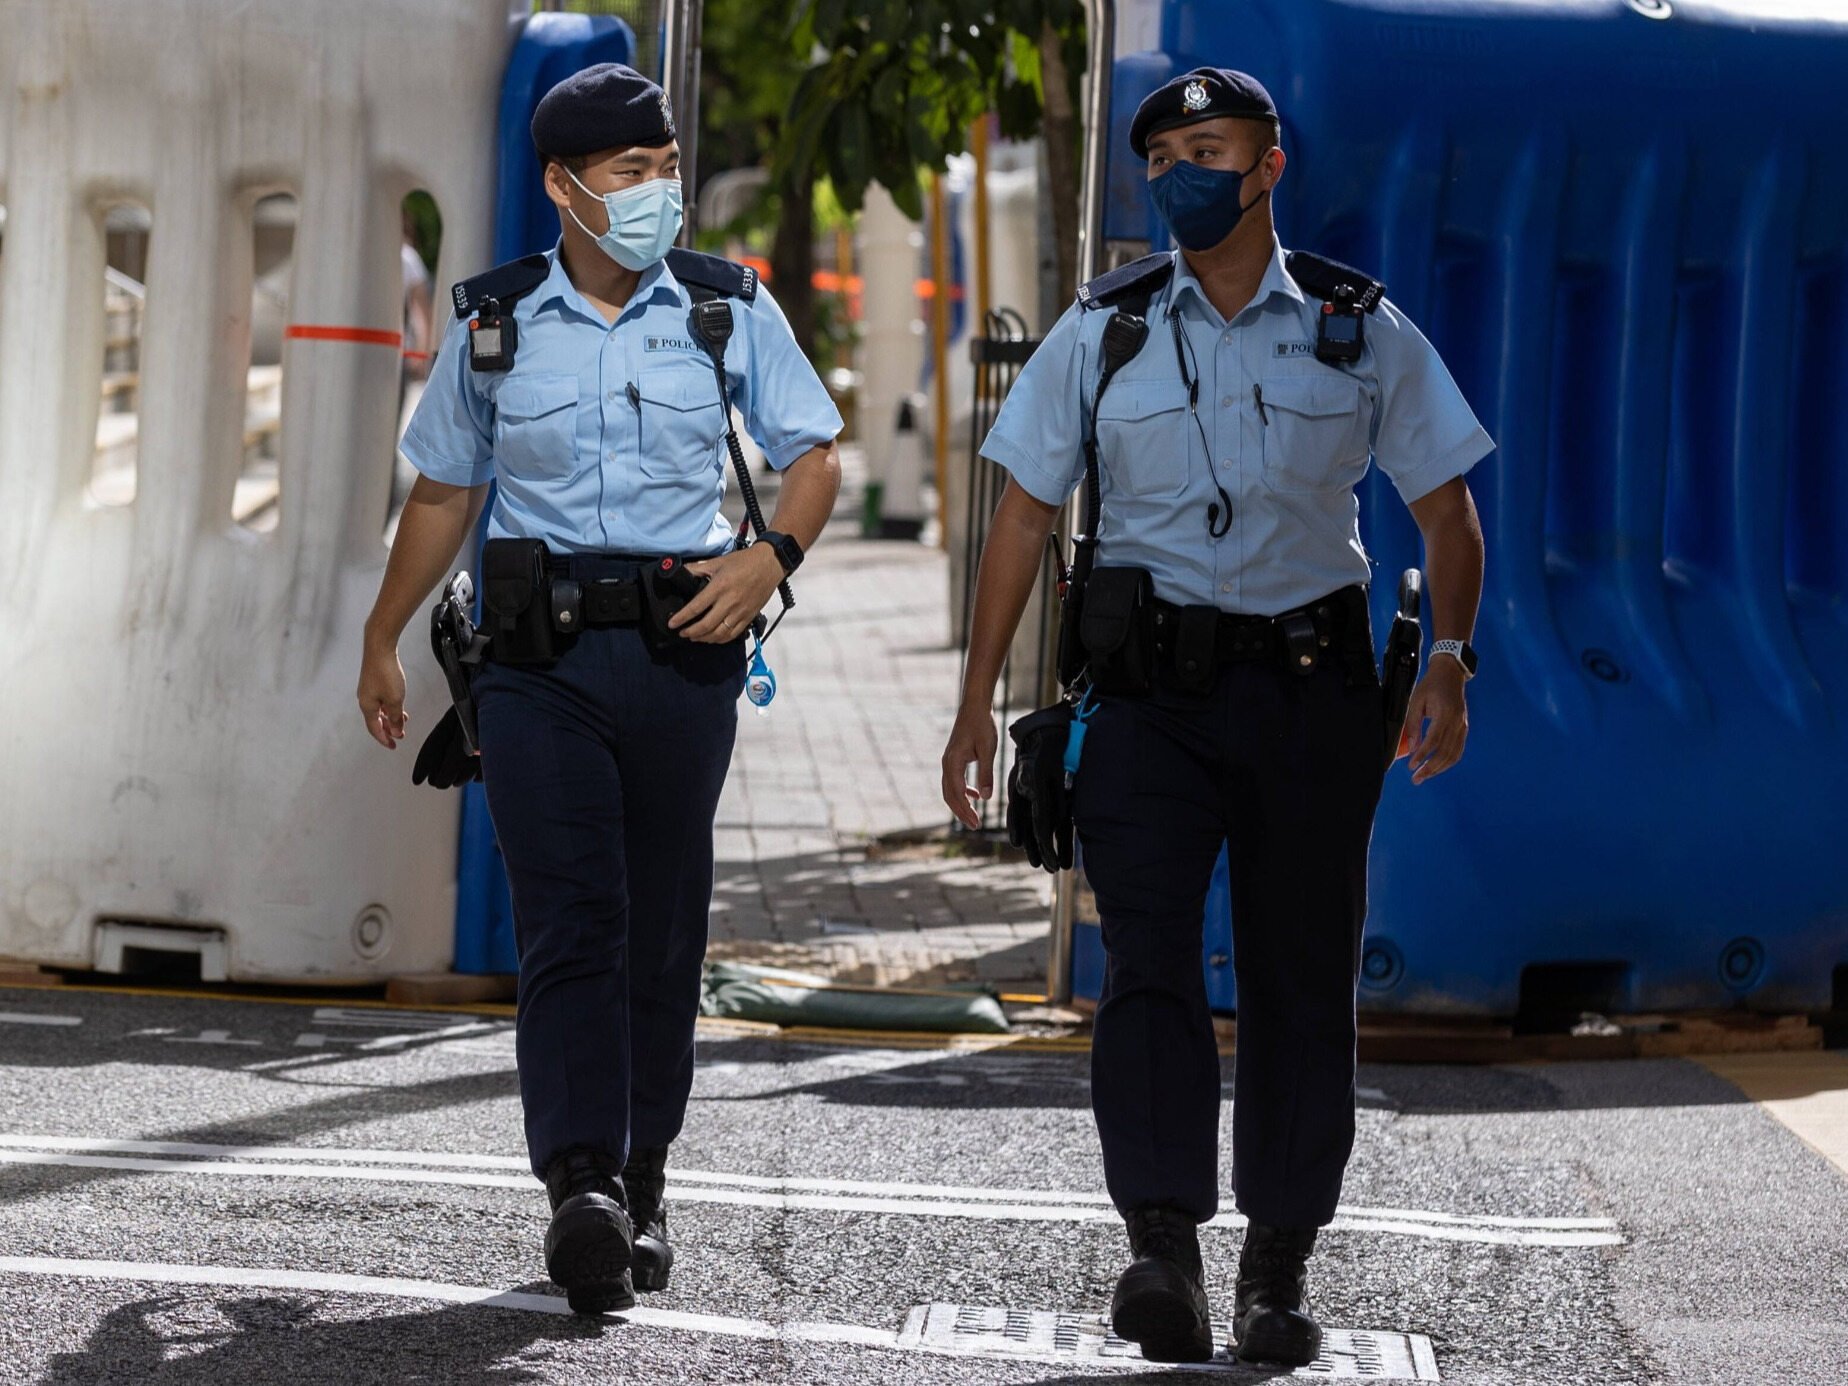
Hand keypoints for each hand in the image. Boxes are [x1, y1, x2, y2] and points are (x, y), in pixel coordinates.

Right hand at [357, 638, 407, 748]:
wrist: (380, 649)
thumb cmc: (385, 673)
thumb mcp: (395, 700)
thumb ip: (396, 718)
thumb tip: (396, 732)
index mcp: (367, 706)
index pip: (374, 729)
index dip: (384, 739)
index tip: (393, 746)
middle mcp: (365, 699)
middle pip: (376, 720)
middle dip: (388, 729)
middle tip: (399, 736)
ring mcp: (368, 690)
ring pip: (379, 710)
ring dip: (390, 717)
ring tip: (403, 721)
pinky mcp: (373, 681)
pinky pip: (381, 700)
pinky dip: (390, 706)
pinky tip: (398, 705)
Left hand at [675, 546, 782, 643]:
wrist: (770, 564)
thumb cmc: (745, 562)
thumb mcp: (718, 562)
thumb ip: (698, 568)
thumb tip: (682, 571)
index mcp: (719, 587)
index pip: (696, 607)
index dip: (682, 617)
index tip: (672, 624)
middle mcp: (729, 602)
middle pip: (706, 625)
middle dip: (691, 632)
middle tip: (682, 632)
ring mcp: (740, 612)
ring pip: (719, 633)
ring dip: (704, 638)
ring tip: (695, 637)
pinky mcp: (749, 617)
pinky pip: (733, 634)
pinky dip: (720, 639)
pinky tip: (713, 638)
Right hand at [941, 703, 997, 828]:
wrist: (974, 706)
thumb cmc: (982, 725)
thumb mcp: (987, 750)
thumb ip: (986, 774)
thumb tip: (986, 798)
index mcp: (953, 763)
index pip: (957, 794)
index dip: (965, 810)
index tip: (976, 823)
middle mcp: (947, 763)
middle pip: (950, 795)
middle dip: (961, 812)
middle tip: (974, 826)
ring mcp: (948, 760)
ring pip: (950, 789)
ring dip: (961, 803)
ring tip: (974, 816)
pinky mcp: (954, 758)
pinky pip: (955, 780)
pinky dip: (964, 791)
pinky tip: (976, 795)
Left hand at [1405, 659, 1468, 784]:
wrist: (1450, 674)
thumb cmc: (1430, 686)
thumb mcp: (1416, 701)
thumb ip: (1412, 725)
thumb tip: (1410, 748)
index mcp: (1445, 713)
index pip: (1434, 740)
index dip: (1423, 755)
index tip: (1412, 766)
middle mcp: (1457, 722)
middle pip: (1445, 752)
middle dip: (1430, 768)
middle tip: (1416, 779)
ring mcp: (1463, 726)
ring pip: (1454, 754)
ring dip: (1439, 768)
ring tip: (1423, 776)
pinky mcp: (1464, 728)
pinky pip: (1458, 750)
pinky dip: (1447, 762)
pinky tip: (1436, 768)